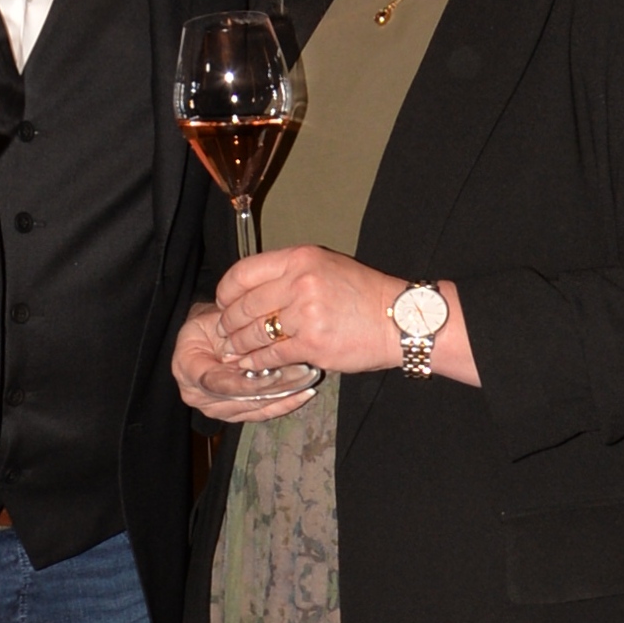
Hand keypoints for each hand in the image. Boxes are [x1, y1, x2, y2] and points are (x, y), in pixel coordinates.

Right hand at [173, 300, 319, 422]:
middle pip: (240, 401)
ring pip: (253, 409)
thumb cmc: (211, 321)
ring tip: (307, 383)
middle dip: (273, 390)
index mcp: (187, 370)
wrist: (207, 333)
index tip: (276, 375)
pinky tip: (303, 393)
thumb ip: (233, 335)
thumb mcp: (216, 318)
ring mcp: (215, 408)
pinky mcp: (233, 413)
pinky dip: (284, 404)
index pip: (219, 384)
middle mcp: (196, 396)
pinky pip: (261, 413)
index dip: (248, 383)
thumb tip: (258, 348)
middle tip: (302, 377)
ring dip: (283, 397)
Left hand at [215, 245, 401, 376]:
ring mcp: (305, 314)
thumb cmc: (364, 294)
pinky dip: (256, 361)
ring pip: (254, 332)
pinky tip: (250, 363)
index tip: (222, 303)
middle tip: (224, 331)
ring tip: (233, 349)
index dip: (226, 291)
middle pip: (244, 305)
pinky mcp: (312, 344)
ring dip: (239, 344)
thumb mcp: (326, 266)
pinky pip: (271, 355)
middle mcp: (300, 282)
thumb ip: (289, 273)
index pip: (244, 272)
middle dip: (228, 322)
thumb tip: (252, 290)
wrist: (401, 319)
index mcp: (301, 258)